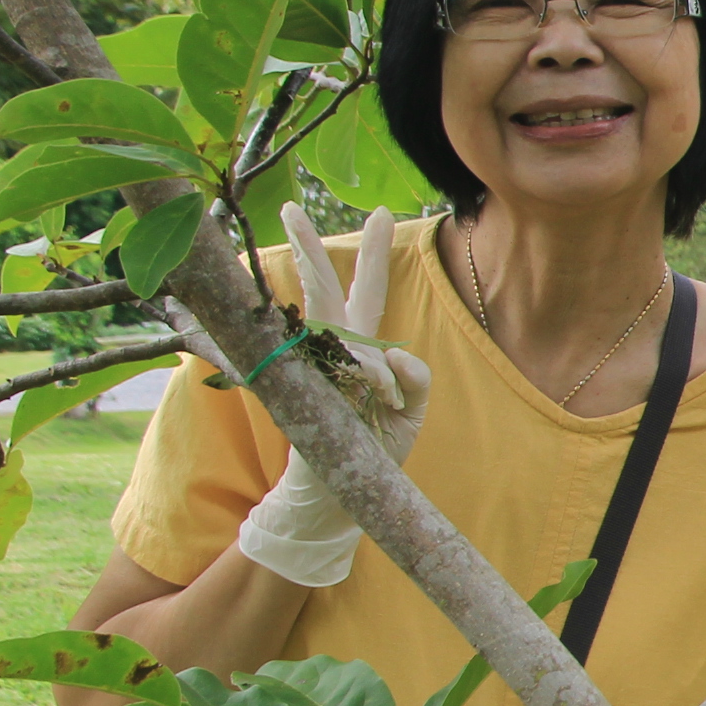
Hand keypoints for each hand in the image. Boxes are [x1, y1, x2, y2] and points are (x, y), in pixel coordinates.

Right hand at [233, 205, 434, 589]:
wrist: (338, 497)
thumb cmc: (375, 449)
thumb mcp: (409, 414)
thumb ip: (415, 382)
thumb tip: (399, 357)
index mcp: (361, 348)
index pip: (366, 294)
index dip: (373, 256)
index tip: (383, 212)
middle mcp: (331, 352)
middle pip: (323, 292)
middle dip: (309, 250)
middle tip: (291, 208)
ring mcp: (307, 372)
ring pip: (312, 320)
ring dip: (311, 281)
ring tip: (294, 230)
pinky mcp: (295, 397)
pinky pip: (311, 369)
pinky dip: (337, 368)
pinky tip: (351, 364)